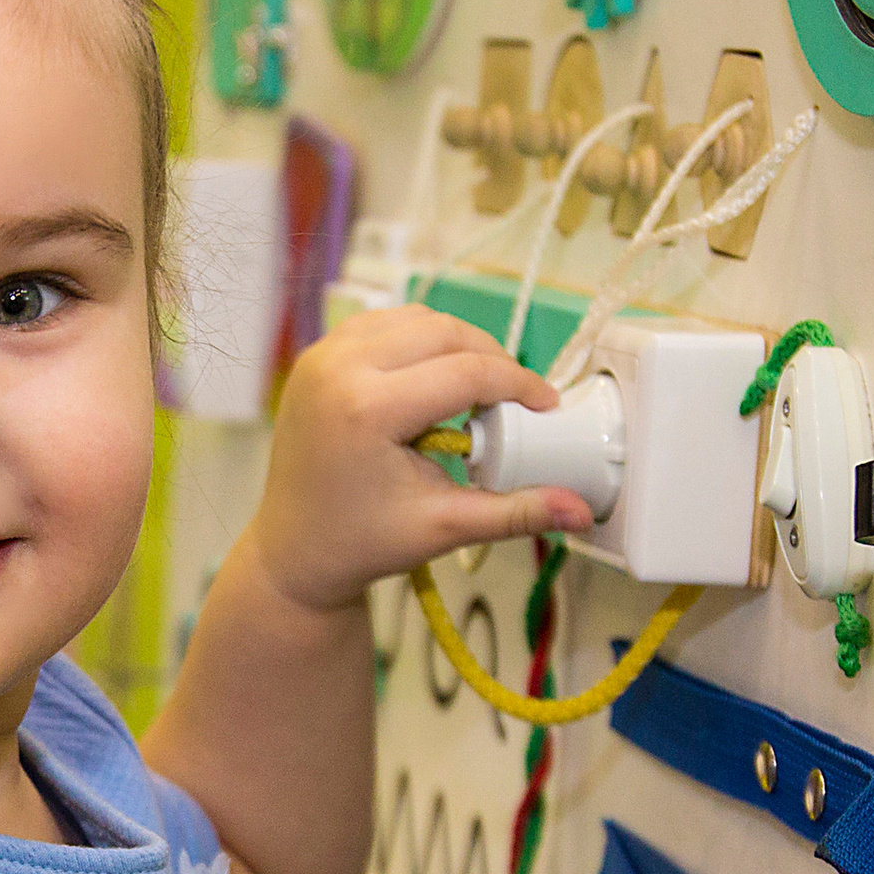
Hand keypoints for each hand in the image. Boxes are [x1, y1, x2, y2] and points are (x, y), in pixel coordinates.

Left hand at [248, 306, 594, 615]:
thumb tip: (581, 511)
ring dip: (456, 344)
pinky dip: (417, 341)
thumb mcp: (442, 527)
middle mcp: (338, 369)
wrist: (292, 554)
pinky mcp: (315, 359)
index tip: (546, 406)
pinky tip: (437, 379)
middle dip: (491, 359)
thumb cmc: (358, 544)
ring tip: (478, 390)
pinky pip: (381, 325)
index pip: (467, 371)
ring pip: (415, 319)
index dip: (518, 384)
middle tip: (516, 399)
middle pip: (444, 332)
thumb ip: (516, 512)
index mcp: (365, 408)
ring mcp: (320, 358)